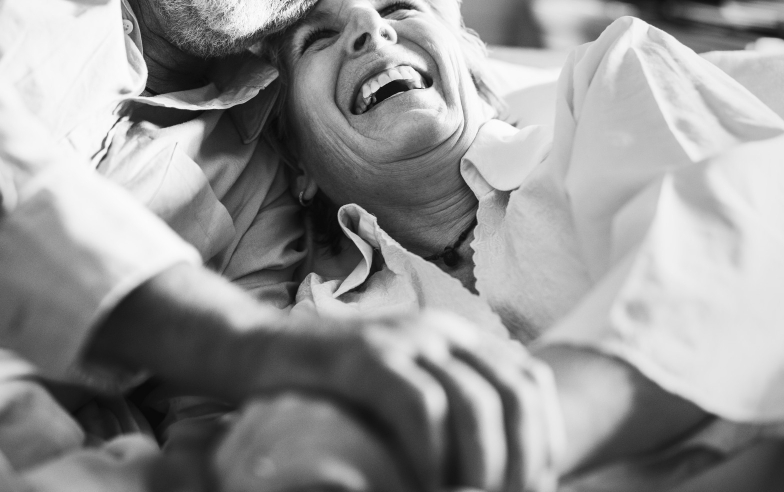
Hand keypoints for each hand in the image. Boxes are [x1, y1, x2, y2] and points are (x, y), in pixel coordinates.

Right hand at [244, 311, 565, 491]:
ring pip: (476, 401)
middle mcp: (436, 329)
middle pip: (515, 392)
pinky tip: (421, 482)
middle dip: (522, 461)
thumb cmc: (333, 389)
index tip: (532, 487)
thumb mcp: (401, 390)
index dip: (546, 438)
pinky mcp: (363, 357)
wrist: (260, 352)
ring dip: (482, 466)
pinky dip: (432, 453)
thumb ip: (445, 409)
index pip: (529, 380)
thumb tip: (498, 468)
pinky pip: (421, 405)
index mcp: (454, 336)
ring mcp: (399, 339)